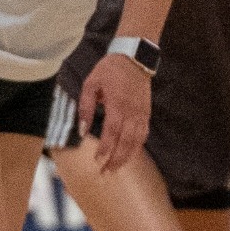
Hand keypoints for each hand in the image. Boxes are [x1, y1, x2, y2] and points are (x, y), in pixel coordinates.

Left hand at [80, 54, 149, 173]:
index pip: (112, 132)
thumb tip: (82, 130)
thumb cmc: (109, 70)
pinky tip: (129, 154)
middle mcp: (132, 111)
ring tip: (116, 169)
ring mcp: (142, 113)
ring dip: (126, 157)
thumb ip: (85, 107)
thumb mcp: (90, 84)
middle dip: (116, 159)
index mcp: (117, 104)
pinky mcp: (146, 113)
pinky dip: (137, 147)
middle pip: (126, 142)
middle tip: (105, 173)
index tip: (97, 160)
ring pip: (137, 141)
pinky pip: (143, 134)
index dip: (105, 148)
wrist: (134, 58)